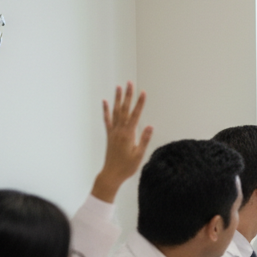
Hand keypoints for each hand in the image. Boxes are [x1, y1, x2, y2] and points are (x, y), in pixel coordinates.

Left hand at [91, 83, 152, 202]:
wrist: (111, 174)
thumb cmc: (126, 167)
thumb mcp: (139, 155)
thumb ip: (144, 139)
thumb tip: (150, 126)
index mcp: (128, 135)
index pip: (135, 115)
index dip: (140, 103)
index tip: (143, 92)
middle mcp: (119, 130)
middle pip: (124, 109)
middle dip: (128, 95)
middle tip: (130, 83)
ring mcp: (113, 132)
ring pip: (115, 111)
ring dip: (117, 98)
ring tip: (119, 87)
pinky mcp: (109, 135)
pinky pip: (107, 120)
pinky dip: (106, 110)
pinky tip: (105, 102)